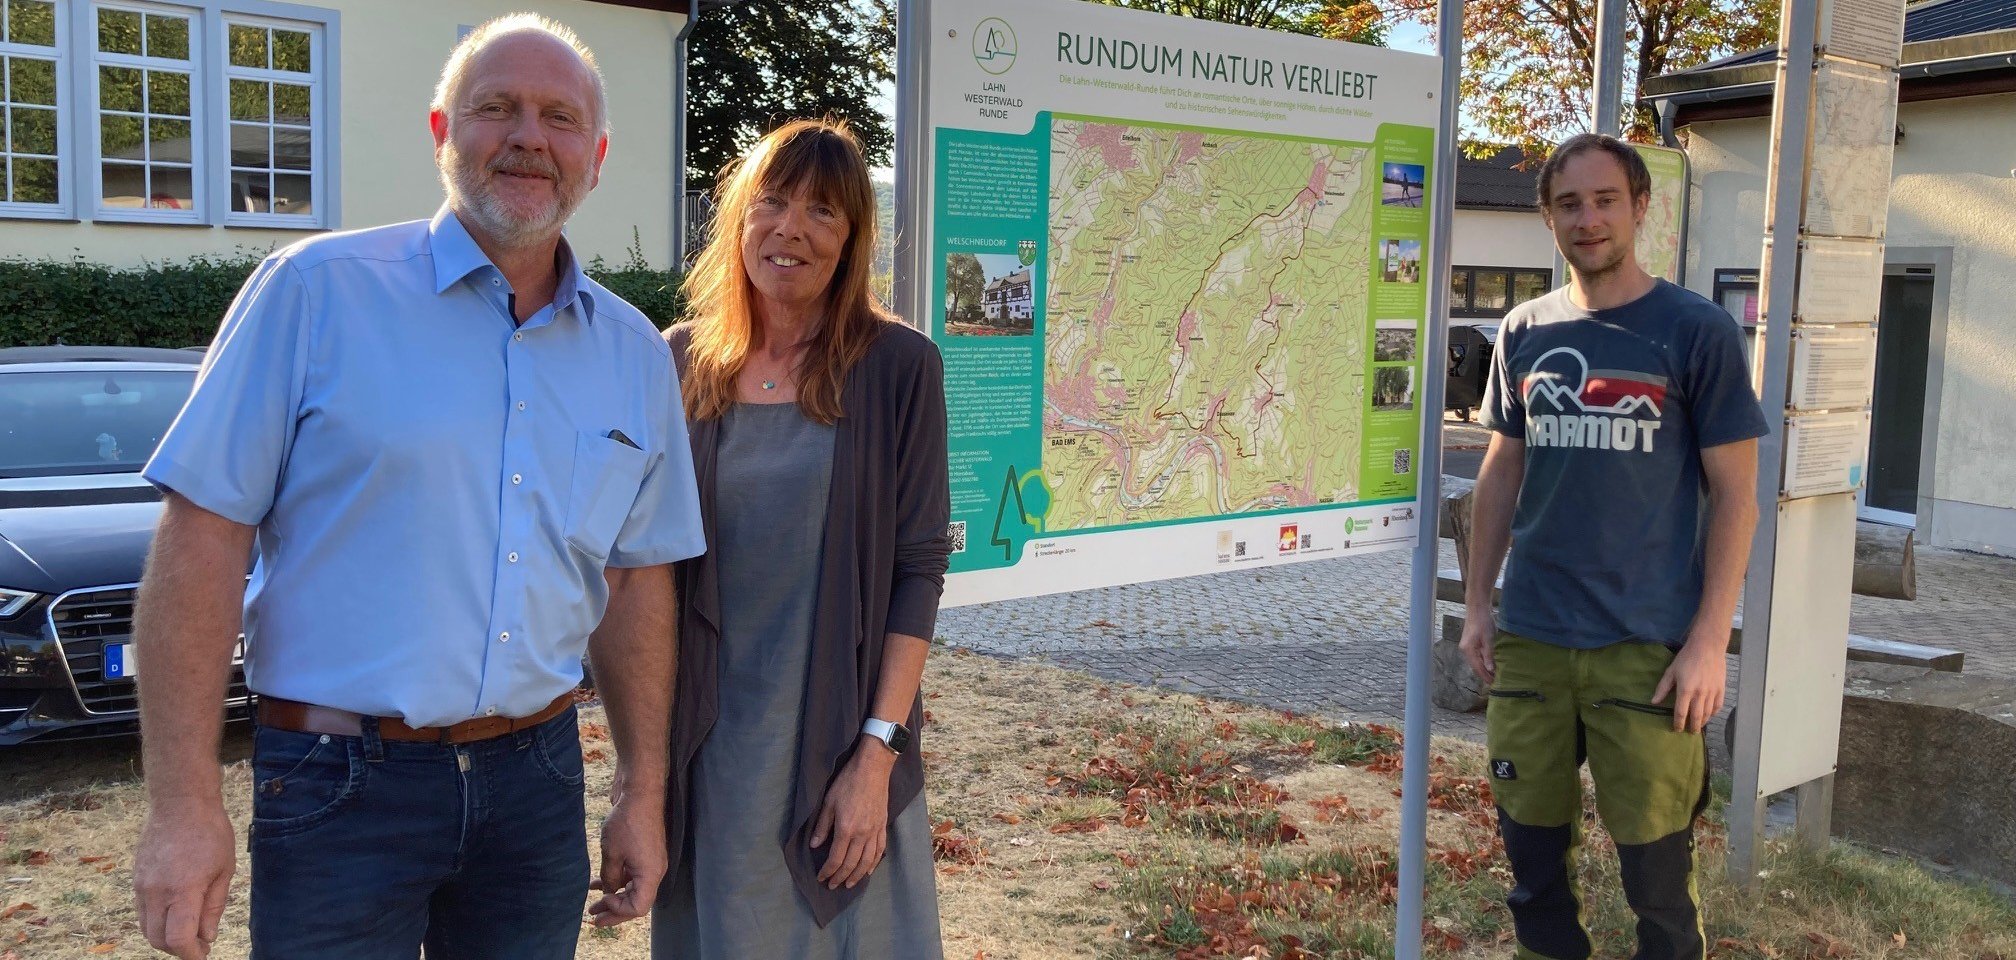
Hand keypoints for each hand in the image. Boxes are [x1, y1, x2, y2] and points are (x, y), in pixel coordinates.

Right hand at [133, 798, 233, 958]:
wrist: (180, 803)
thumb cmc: (210, 833)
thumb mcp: (224, 870)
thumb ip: (213, 907)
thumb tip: (207, 937)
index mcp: (183, 890)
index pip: (178, 939)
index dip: (191, 953)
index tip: (203, 954)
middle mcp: (157, 892)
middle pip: (157, 940)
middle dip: (177, 949)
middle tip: (198, 944)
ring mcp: (142, 886)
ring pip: (146, 928)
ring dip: (164, 937)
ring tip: (188, 929)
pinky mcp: (136, 880)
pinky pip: (142, 912)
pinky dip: (156, 922)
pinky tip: (175, 913)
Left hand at [588, 779, 666, 926]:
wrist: (640, 794)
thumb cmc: (627, 822)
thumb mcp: (612, 853)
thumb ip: (609, 877)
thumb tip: (607, 891)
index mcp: (650, 875)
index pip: (638, 908)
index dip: (618, 910)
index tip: (602, 900)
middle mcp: (654, 872)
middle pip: (636, 901)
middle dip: (614, 911)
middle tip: (593, 918)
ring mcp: (651, 862)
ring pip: (632, 888)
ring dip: (613, 896)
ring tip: (592, 904)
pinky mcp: (645, 853)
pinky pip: (632, 874)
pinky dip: (616, 880)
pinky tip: (597, 882)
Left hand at [810, 737, 894, 889]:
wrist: (872, 769)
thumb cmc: (847, 782)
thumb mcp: (828, 802)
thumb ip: (822, 826)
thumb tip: (815, 845)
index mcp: (846, 829)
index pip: (835, 858)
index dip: (827, 871)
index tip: (821, 878)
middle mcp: (862, 834)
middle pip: (851, 864)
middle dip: (840, 877)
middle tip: (832, 886)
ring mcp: (874, 831)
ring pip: (867, 861)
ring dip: (857, 876)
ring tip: (850, 884)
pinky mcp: (882, 826)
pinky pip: (880, 851)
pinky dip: (874, 864)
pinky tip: (868, 871)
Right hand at [1460, 608, 1497, 685]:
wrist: (1477, 609)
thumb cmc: (1483, 622)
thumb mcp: (1488, 639)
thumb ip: (1488, 655)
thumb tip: (1490, 669)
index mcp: (1468, 650)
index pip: (1477, 667)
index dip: (1485, 676)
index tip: (1493, 683)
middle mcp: (1465, 650)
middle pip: (1474, 666)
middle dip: (1484, 674)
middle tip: (1494, 681)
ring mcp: (1466, 646)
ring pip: (1475, 661)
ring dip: (1483, 668)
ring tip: (1492, 675)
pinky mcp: (1469, 643)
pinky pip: (1475, 656)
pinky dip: (1482, 661)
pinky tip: (1488, 663)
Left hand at [1653, 633, 1728, 733]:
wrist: (1707, 647)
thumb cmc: (1686, 658)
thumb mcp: (1671, 671)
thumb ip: (1662, 688)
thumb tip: (1653, 702)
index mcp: (1685, 690)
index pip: (1681, 712)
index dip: (1678, 723)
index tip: (1676, 729)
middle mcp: (1700, 694)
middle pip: (1696, 716)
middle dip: (1692, 727)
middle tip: (1690, 732)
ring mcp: (1712, 692)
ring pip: (1708, 713)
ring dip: (1703, 722)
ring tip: (1698, 727)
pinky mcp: (1721, 689)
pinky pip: (1718, 706)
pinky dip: (1713, 713)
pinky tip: (1710, 716)